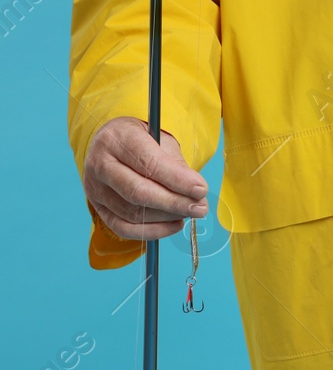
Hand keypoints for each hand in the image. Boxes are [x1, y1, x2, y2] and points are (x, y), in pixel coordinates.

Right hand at [83, 116, 208, 240]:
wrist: (111, 143)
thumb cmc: (141, 140)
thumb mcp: (160, 140)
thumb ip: (176, 165)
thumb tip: (196, 192)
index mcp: (117, 139)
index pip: (148, 164)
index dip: (177, 180)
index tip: (201, 190)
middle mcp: (100, 164)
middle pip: (137, 192)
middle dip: (174, 203)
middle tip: (200, 207)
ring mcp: (94, 188)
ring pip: (132, 213)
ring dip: (167, 217)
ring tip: (190, 212)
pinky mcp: (98, 207)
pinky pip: (123, 228)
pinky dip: (152, 231)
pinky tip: (174, 224)